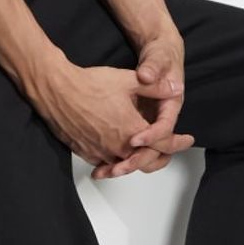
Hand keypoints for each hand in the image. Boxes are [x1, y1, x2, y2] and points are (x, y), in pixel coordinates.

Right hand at [24, 47, 191, 172]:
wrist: (57, 89)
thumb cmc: (90, 83)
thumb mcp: (126, 80)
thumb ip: (155, 86)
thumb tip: (176, 87)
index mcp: (133, 131)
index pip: (164, 144)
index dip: (178, 142)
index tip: (187, 140)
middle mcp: (119, 147)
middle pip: (148, 161)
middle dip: (161, 156)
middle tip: (167, 151)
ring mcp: (101, 153)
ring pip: (126, 164)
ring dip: (138, 160)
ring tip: (145, 153)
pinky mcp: (86, 153)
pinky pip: (106, 163)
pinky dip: (116, 161)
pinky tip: (117, 154)